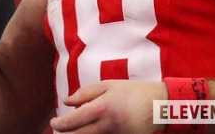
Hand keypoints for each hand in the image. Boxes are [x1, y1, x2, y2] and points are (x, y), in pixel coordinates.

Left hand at [50, 80, 165, 133]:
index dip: (59, 125)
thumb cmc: (132, 92)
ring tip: (73, 131)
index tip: (53, 124)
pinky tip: (90, 131)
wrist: (160, 106)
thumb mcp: (108, 85)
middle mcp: (108, 125)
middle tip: (59, 132)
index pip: (73, 121)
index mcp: (102, 108)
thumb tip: (66, 102)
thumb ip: (85, 93)